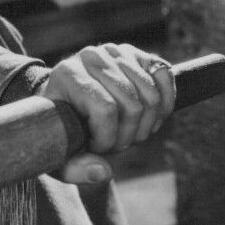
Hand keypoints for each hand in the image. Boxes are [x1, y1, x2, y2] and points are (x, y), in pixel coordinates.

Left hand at [38, 44, 176, 182]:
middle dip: (129, 135)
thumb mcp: (59, 153)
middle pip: (132, 104)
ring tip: (129, 133)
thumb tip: (103, 172)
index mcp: (67, 74)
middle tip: (116, 143)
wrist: (65, 101)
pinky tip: (149, 119)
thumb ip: (75, 168)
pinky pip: (165, 77)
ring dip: (147, 124)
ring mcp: (115, 52)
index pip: (105, 109)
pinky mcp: (137, 54)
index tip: (97, 148)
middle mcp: (91, 57)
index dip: (109, 138)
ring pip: (151, 95)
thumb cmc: (61, 128)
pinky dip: (165, 104)